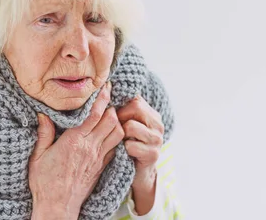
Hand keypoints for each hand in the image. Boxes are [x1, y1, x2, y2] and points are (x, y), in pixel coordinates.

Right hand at [28, 81, 124, 218]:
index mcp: (73, 141)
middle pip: (111, 121)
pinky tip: (110, 132)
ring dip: (117, 121)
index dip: (102, 98)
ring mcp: (98, 158)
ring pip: (117, 133)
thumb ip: (43, 134)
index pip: (94, 115)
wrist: (58, 207)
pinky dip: (116, 136)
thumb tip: (43, 114)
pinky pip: (115, 147)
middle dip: (112, 106)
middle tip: (109, 96)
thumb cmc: (44, 183)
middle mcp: (89, 148)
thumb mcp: (38, 156)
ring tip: (111, 113)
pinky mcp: (101, 167)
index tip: (105, 86)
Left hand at [116, 95, 164, 213]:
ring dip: (121, 135)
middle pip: (135, 107)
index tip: (113, 117)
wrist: (139, 173)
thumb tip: (107, 91)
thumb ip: (124, 111)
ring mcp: (157, 140)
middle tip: (116, 130)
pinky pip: (131, 145)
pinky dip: (124, 149)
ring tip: (121, 142)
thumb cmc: (129, 146)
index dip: (120, 106)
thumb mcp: (128, 127)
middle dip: (120, 118)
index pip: (135, 99)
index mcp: (153, 115)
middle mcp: (158, 125)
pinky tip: (125, 153)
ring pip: (131, 126)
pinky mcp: (153, 154)